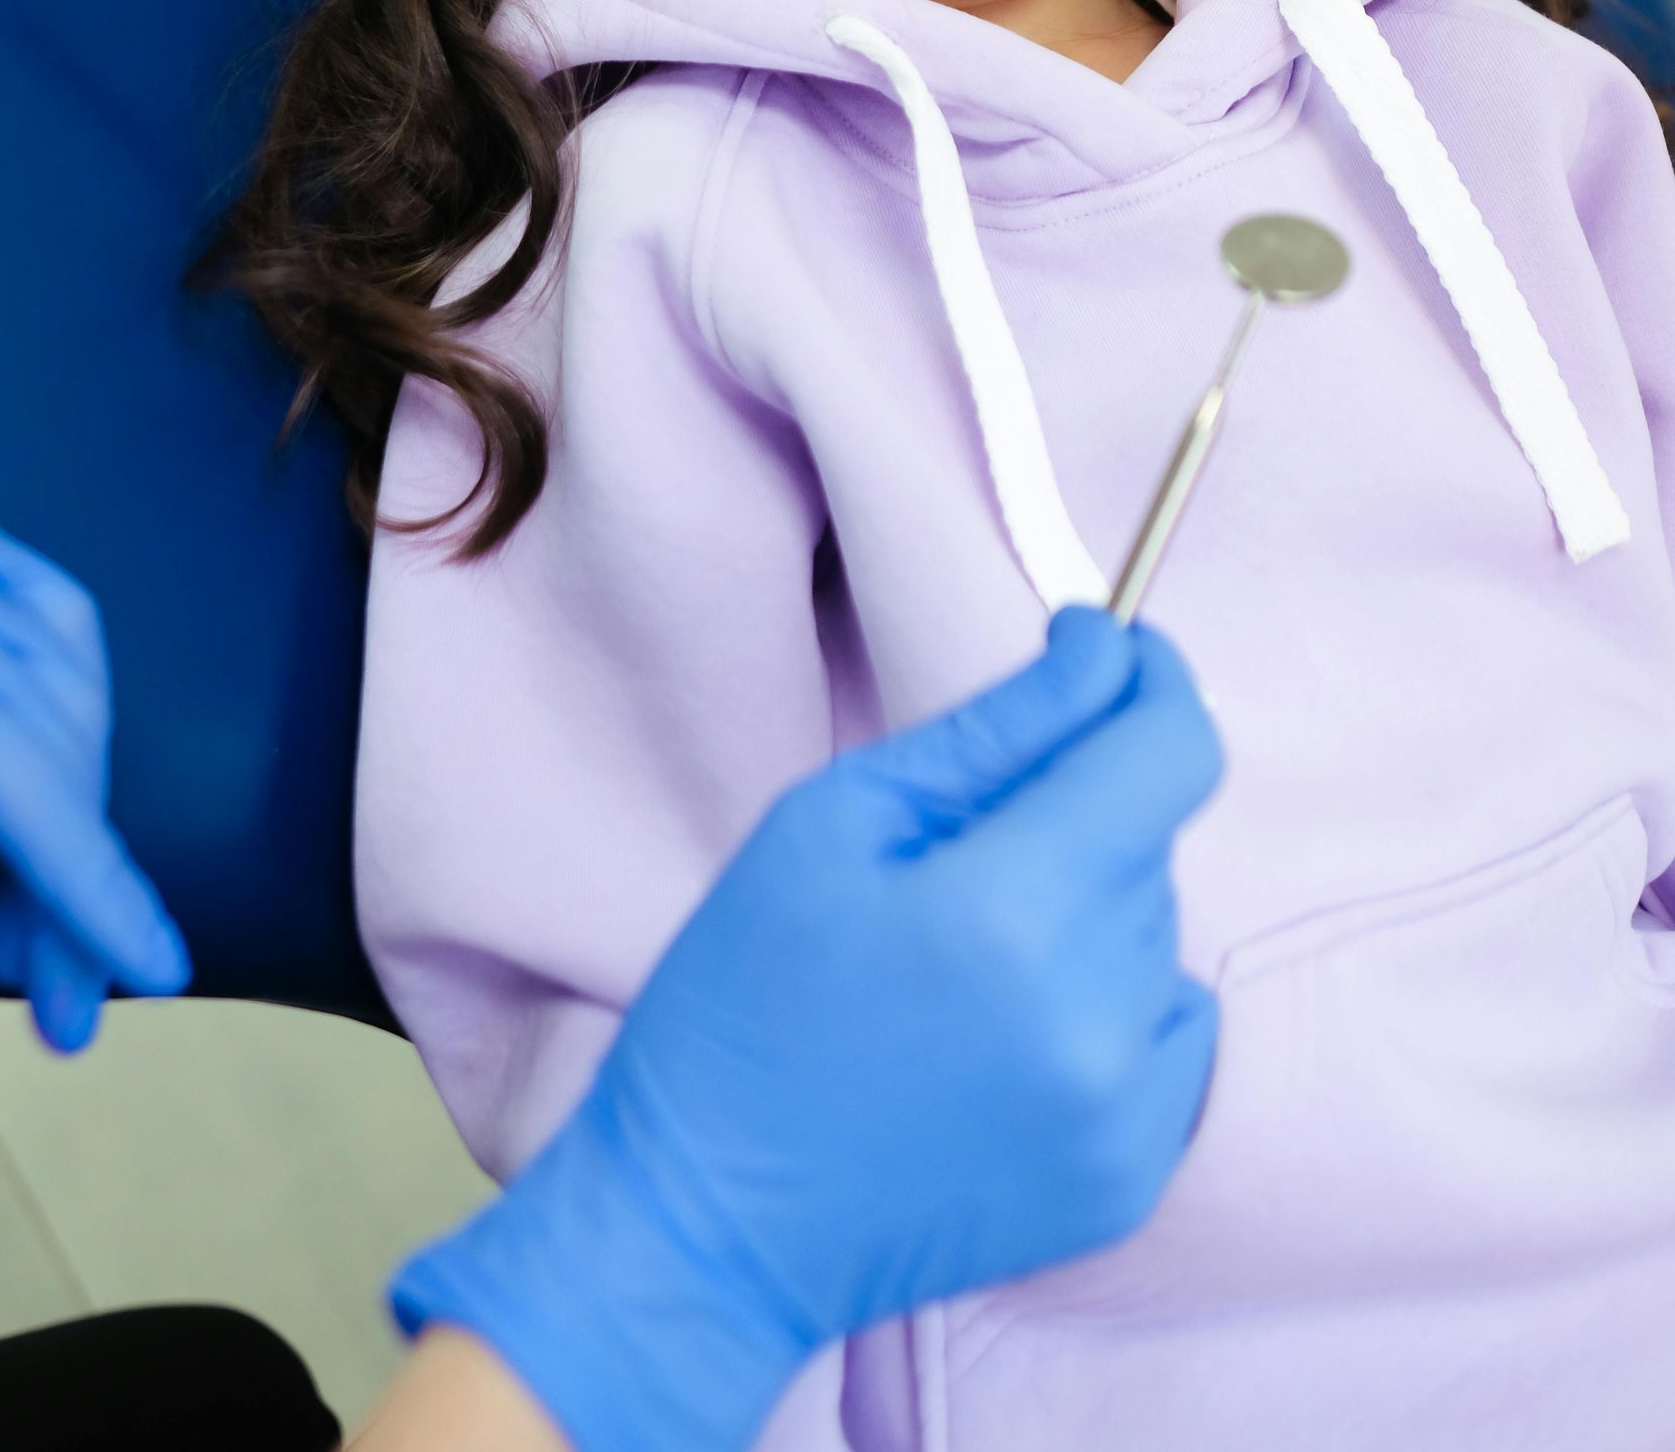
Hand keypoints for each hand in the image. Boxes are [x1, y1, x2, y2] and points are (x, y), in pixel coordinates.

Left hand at [0, 477, 188, 1045]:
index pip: (16, 780)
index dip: (92, 884)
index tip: (154, 976)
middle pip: (49, 741)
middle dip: (73, 877)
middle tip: (60, 1001)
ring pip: (62, 674)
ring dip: (75, 793)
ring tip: (42, 905)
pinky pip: (40, 600)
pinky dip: (68, 688)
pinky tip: (50, 750)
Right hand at [392, 609, 1221, 1451]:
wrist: (710, 1226)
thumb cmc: (744, 1001)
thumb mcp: (831, 822)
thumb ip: (993, 730)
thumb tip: (1106, 657)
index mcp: (1015, 911)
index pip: (1170, 754)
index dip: (1149, 682)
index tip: (1109, 654)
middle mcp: (1097, 1016)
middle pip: (1150, 838)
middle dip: (1076, 804)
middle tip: (958, 844)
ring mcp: (1127, 1113)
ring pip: (1157, 929)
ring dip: (1088, 904)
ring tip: (966, 953)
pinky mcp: (1133, 1178)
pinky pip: (1169, 1029)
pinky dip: (1112, 1000)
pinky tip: (1009, 1025)